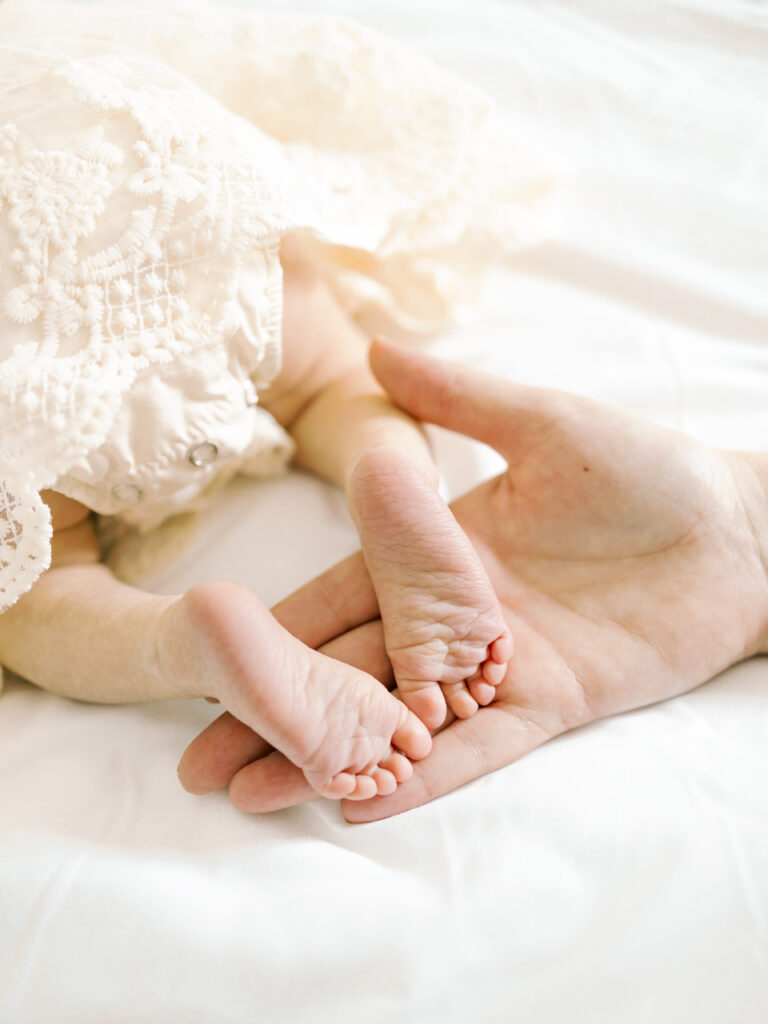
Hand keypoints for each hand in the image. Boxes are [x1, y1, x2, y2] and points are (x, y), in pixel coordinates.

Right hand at [179, 340, 767, 819]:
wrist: (741, 531)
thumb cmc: (647, 470)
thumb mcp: (543, 423)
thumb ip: (458, 397)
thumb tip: (376, 344)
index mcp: (441, 555)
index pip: (338, 593)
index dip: (273, 630)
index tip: (204, 657)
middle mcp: (458, 620)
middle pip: (350, 671)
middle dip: (278, 711)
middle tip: (201, 758)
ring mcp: (501, 668)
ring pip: (400, 721)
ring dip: (330, 757)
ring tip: (250, 793)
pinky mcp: (553, 703)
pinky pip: (480, 748)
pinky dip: (423, 775)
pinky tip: (359, 803)